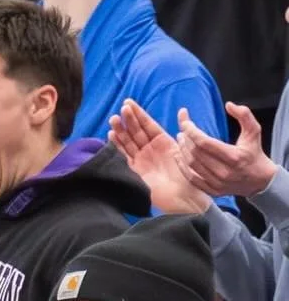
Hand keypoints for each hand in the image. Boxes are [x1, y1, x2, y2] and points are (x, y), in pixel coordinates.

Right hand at [108, 99, 209, 214]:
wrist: (183, 197)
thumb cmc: (188, 174)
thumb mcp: (187, 146)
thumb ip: (184, 127)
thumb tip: (182, 110)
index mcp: (163, 141)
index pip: (148, 124)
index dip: (138, 114)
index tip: (128, 103)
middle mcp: (151, 150)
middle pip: (136, 132)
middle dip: (128, 120)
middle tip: (122, 110)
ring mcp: (142, 160)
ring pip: (129, 142)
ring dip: (120, 131)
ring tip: (113, 119)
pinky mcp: (135, 171)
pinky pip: (125, 156)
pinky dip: (118, 147)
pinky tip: (111, 136)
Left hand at [178, 101, 276, 200]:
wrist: (259, 181)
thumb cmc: (255, 152)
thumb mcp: (254, 130)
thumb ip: (244, 115)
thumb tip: (228, 105)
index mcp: (234, 157)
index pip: (205, 143)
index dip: (192, 132)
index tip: (185, 123)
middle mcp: (223, 172)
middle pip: (196, 154)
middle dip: (186, 140)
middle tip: (182, 129)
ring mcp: (216, 183)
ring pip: (192, 166)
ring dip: (182, 151)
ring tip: (180, 139)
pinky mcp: (211, 190)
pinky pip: (191, 178)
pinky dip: (182, 167)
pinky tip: (178, 156)